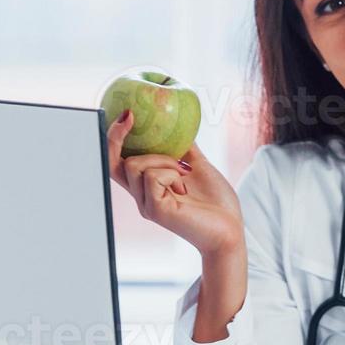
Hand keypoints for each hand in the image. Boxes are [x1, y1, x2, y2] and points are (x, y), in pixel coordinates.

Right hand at [106, 109, 242, 255]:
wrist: (230, 230)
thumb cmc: (216, 204)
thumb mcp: (199, 167)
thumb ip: (185, 149)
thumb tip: (181, 124)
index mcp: (148, 187)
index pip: (116, 162)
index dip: (113, 139)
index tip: (128, 115)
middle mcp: (141, 197)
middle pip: (114, 162)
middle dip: (119, 137)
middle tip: (132, 118)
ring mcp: (147, 204)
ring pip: (136, 165)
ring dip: (163, 160)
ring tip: (183, 173)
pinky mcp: (156, 210)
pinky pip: (153, 176)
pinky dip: (171, 173)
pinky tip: (185, 186)